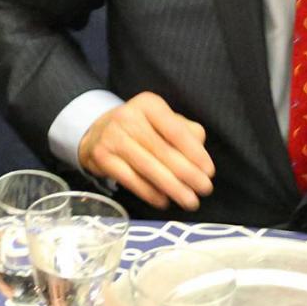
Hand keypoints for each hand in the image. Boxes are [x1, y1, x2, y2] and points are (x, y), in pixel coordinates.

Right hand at [79, 91, 213, 211]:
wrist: (97, 132)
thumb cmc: (140, 128)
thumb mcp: (162, 121)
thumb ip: (186, 133)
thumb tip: (200, 156)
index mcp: (148, 104)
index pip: (175, 130)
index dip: (194, 153)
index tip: (209, 171)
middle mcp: (128, 116)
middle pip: (163, 150)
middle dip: (188, 174)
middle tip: (204, 190)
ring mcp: (112, 136)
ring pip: (148, 167)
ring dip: (172, 188)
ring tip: (190, 201)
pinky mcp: (101, 156)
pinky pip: (130, 179)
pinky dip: (149, 193)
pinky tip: (163, 200)